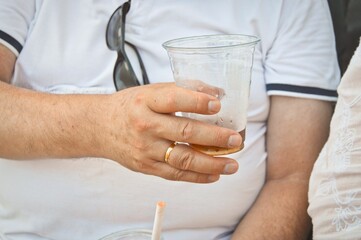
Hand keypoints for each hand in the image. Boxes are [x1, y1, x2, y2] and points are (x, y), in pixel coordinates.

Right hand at [100, 83, 242, 182]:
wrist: (101, 127)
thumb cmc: (131, 106)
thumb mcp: (151, 91)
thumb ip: (182, 90)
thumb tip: (216, 93)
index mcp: (146, 102)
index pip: (174, 100)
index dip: (197, 102)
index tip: (218, 104)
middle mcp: (145, 125)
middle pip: (184, 132)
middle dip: (214, 137)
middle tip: (235, 140)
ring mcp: (145, 149)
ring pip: (183, 159)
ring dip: (211, 163)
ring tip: (232, 165)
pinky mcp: (146, 166)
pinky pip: (175, 175)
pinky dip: (197, 177)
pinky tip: (214, 175)